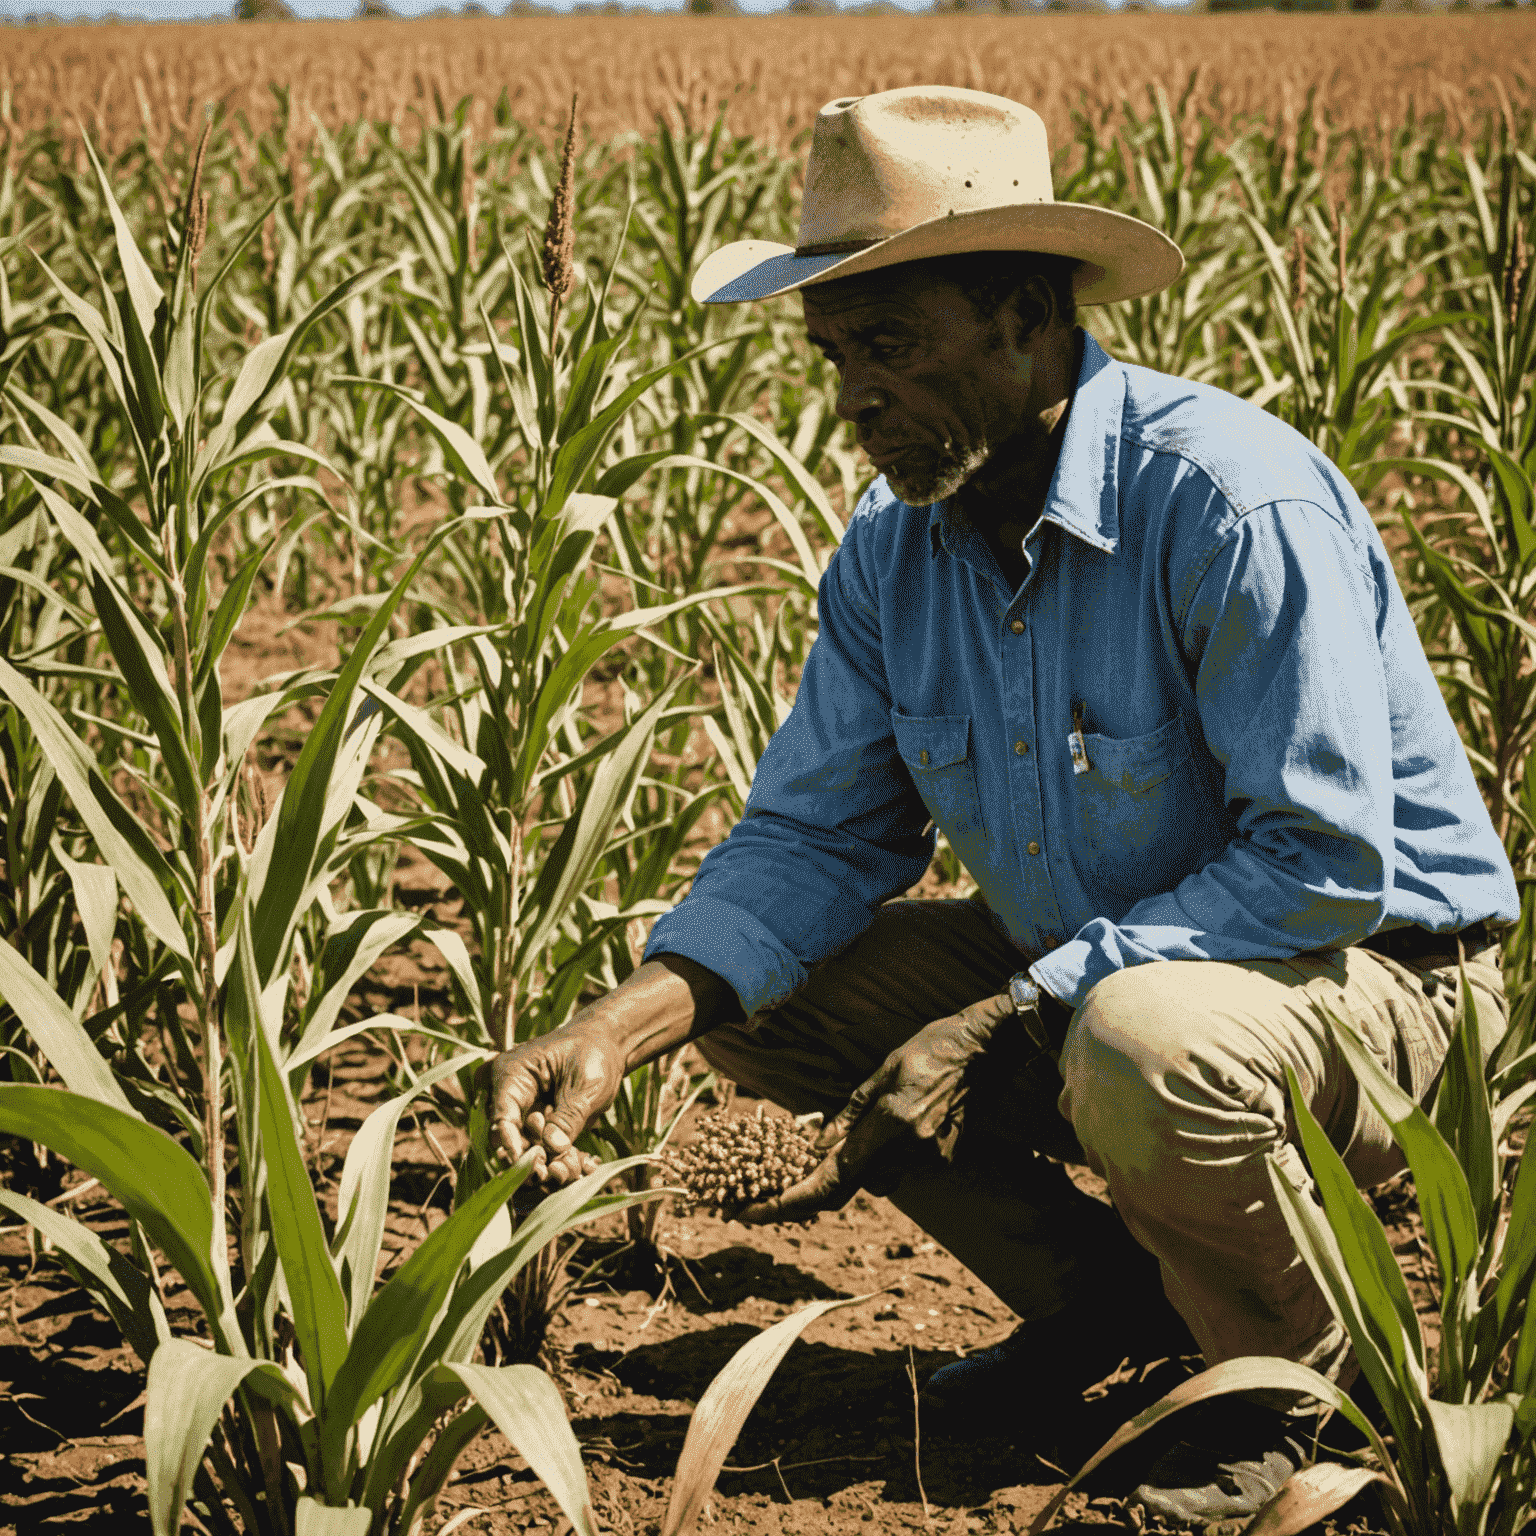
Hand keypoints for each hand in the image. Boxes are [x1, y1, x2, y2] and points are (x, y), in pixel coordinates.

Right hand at [489, 1024, 622, 1186]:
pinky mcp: (539, 1126)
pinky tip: (586, 1166)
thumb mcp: (586, 1084)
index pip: (503, 1115)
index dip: (513, 1144)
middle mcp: (510, 1095)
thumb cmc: (594, 1053)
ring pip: (527, 1149)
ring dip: (550, 1164)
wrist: (607, 1046)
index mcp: (512, 1073)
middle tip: (555, 1174)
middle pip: (510, 1137)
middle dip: (532, 1159)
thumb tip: (553, 1148)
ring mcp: (524, 1112)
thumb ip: (568, 1116)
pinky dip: (562, 1159)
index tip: (529, 1166)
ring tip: (575, 1172)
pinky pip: (544, 1149)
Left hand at [738, 990, 1018, 1223]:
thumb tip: (819, 1146)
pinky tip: (894, 1126)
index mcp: (889, 1125)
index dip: (790, 1201)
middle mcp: (910, 1151)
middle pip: (854, 1185)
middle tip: (789, 1181)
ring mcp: (931, 1161)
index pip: (832, 1177)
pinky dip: (887, 1156)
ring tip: (860, 1132)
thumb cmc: (931, 1048)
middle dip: (823, 1184)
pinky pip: (902, 1169)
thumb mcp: (882, 1071)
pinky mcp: (945, 1161)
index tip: (756, 1213)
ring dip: (861, 1165)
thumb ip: (850, 1114)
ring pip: (879, 1179)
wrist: (987, 1049)